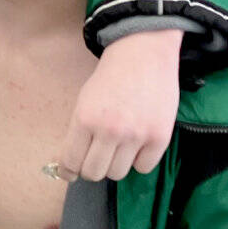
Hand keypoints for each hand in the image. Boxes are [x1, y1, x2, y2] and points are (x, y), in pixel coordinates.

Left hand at [60, 28, 182, 180]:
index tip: (69, 173)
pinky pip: (144, 168)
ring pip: (118, 173)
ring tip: (118, 147)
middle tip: (96, 158)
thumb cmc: (109, 79)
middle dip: (91, 169)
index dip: (68, 171)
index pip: (71, 161)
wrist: (142, 55)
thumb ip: (77, 133)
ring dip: (115, 164)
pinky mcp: (159, 138)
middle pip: (94, 173)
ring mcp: (136, 135)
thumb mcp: (83, 102)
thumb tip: (68, 166)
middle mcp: (109, 130)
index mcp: (84, 120)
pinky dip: (139, 160)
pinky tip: (137, 145)